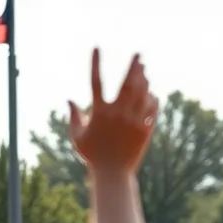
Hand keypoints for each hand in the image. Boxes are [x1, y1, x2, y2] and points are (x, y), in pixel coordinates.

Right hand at [68, 50, 158, 172]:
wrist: (113, 174)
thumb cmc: (92, 155)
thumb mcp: (77, 136)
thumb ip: (73, 116)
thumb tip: (69, 100)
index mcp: (99, 112)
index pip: (95, 81)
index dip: (95, 63)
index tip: (96, 47)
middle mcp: (117, 114)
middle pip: (127, 84)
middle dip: (134, 67)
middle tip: (139, 55)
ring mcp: (133, 122)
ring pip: (142, 95)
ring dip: (145, 81)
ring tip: (145, 71)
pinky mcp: (145, 131)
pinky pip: (152, 111)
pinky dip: (153, 101)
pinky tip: (153, 94)